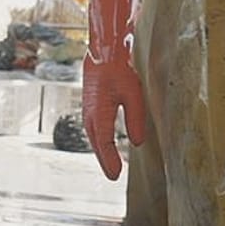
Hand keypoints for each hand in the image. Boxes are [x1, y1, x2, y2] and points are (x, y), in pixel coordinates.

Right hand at [82, 0, 146, 179]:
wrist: (104, 49)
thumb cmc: (119, 68)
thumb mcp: (133, 93)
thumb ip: (135, 119)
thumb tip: (136, 142)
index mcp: (99, 113)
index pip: (104, 144)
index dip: (110, 161)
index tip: (116, 176)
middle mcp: (90, 113)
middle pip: (97, 142)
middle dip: (104, 159)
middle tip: (113, 174)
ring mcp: (88, 108)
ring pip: (93, 135)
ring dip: (101, 149)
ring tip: (110, 162)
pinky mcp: (90, 102)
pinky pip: (94, 126)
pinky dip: (99, 137)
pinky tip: (105, 140)